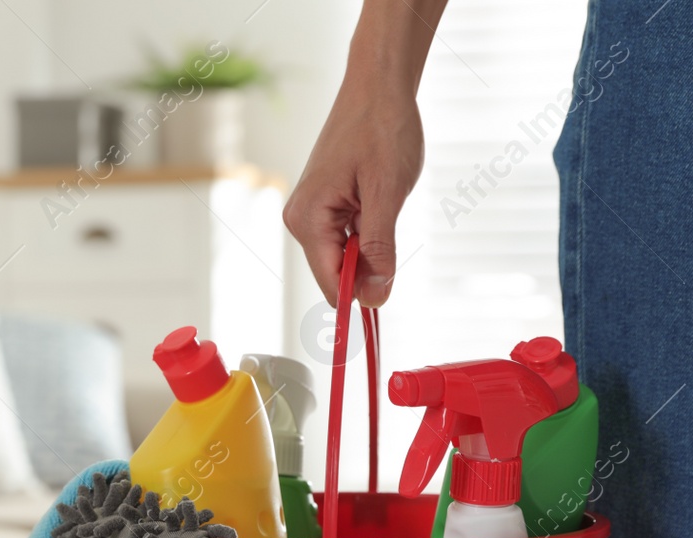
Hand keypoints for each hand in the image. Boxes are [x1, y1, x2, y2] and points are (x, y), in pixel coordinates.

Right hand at [283, 2, 440, 307]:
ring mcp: (311, 212)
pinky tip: (378, 199)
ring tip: (384, 202)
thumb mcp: (387, 194)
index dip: (362, 295)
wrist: (378, 85)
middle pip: (336, 273)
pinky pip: (346, 237)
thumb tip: (377, 297)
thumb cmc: (381, 129)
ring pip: (344, 256)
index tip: (389, 295)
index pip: (330, 283)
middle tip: (391, 224)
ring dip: (372, 244)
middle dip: (369, 265)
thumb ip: (379, 249)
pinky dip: (369, 230)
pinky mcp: (324, 205)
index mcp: (308, 219)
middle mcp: (300, 220)